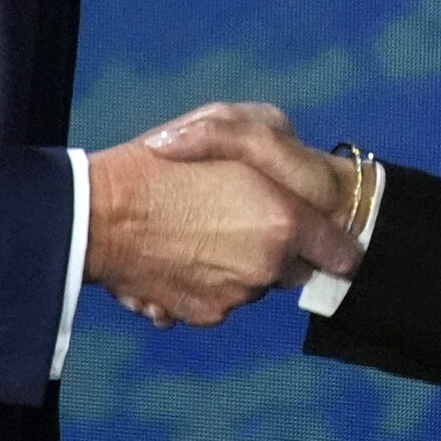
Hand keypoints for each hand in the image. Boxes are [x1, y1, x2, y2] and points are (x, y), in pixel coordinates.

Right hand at [85, 119, 360, 328]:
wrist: (99, 214)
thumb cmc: (164, 161)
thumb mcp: (230, 125)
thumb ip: (277, 153)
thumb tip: (294, 188)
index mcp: (283, 222)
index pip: (341, 253)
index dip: (334, 243)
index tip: (323, 238)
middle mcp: (267, 267)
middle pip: (292, 267)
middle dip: (275, 248)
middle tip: (235, 219)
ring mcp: (236, 296)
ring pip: (254, 283)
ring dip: (237, 264)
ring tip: (196, 231)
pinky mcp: (205, 315)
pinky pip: (220, 299)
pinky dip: (206, 282)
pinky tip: (178, 253)